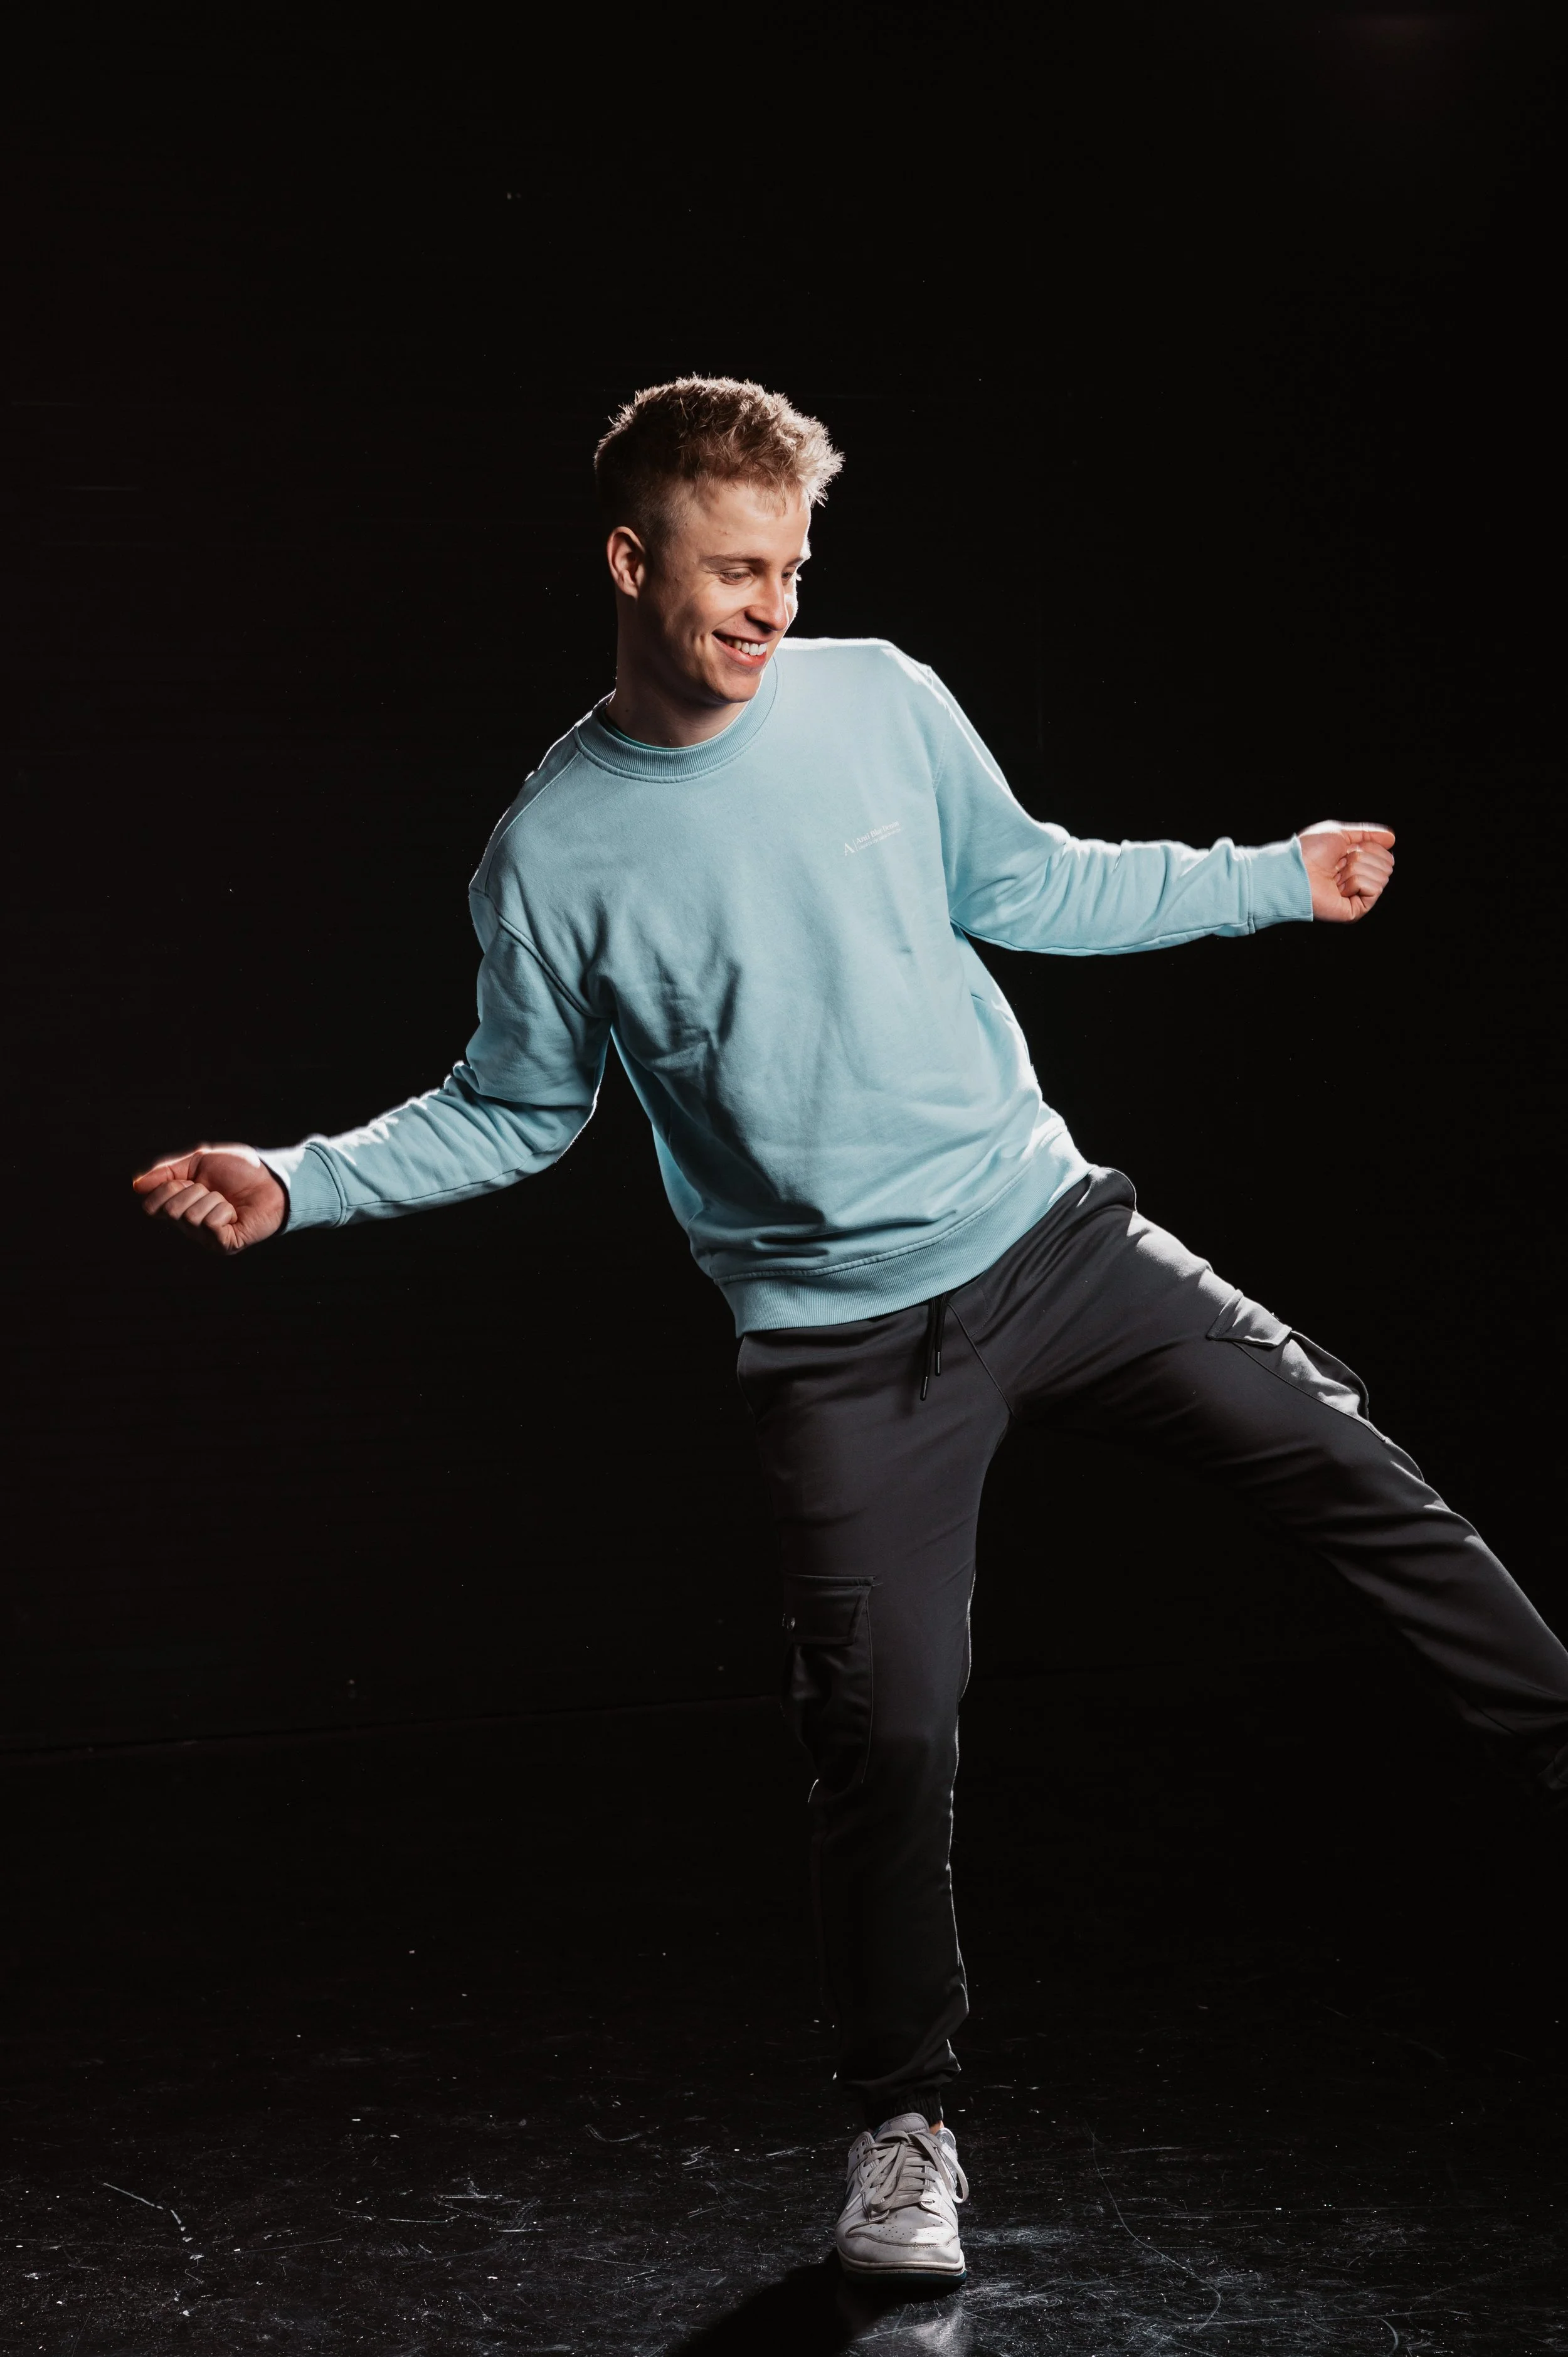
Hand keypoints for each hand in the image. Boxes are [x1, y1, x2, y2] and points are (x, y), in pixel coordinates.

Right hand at [131, 1144, 285, 1253]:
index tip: (191, 1180)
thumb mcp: (198, 1160)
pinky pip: (211, 1225)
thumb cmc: (240, 1170)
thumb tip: (137, 1186)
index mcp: (178, 1206)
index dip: (169, 1187)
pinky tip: (235, 1212)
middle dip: (194, 1191)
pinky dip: (224, 1211)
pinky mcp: (224, 1245)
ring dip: (213, 1200)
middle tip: (214, 1190)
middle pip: (170, 1210)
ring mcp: (205, 1238)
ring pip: (191, 1217)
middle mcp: (188, 1226)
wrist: (273, 1179)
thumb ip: (166, 1171)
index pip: (152, 1206)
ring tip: (228, 1201)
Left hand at [1297, 821, 1395, 921]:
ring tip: (1335, 877)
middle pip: (1387, 863)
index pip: (1383, 852)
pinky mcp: (1356, 909)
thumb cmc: (1309, 852)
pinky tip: (1338, 888)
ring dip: (1356, 870)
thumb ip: (1367, 833)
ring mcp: (1358, 895)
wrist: (1295, 871)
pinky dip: (1356, 882)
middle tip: (1339, 864)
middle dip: (1363, 857)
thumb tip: (1392, 838)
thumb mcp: (1340, 833)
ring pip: (1382, 875)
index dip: (1368, 846)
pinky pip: (1375, 889)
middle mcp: (1359, 879)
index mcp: (1356, 863)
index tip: (1346, 849)